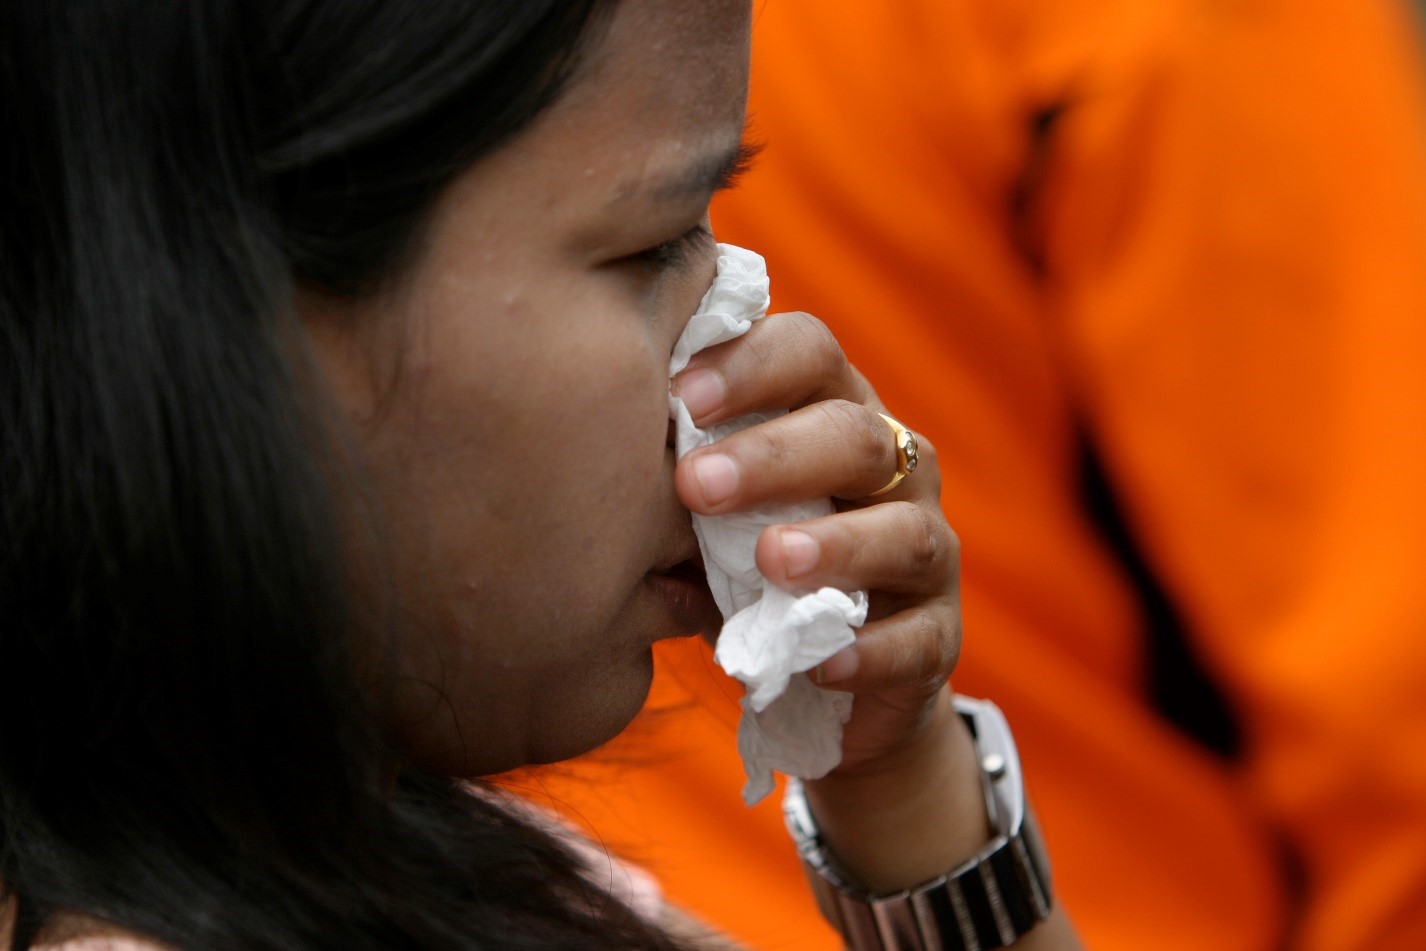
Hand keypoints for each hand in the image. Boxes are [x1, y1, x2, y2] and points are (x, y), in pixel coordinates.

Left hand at [671, 309, 960, 776]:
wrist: (827, 680)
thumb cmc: (753, 570)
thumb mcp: (710, 525)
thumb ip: (680, 494)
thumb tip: (609, 482)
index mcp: (832, 413)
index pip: (809, 353)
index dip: (750, 365)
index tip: (676, 396)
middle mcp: (893, 468)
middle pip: (854, 432)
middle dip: (774, 454)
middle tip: (696, 485)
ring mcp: (926, 550)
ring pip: (902, 531)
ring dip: (836, 543)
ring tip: (770, 560)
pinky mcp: (939, 636)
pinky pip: (920, 639)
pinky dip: (873, 651)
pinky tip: (823, 663)